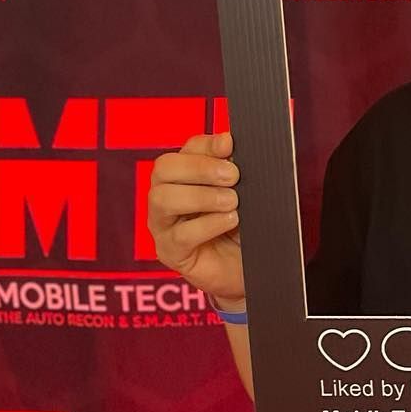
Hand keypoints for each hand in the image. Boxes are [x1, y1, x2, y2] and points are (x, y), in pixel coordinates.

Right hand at [147, 131, 244, 306]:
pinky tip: (229, 221)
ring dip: (201, 196)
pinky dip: (207, 224)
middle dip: (200, 168)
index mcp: (185, 175)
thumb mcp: (245, 196)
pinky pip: (179, 234)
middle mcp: (166, 194)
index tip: (231, 145)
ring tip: (232, 202)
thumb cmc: (243, 229)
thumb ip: (236, 171)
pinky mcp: (169, 251)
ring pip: (163, 198)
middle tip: (233, 176)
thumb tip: (230, 141)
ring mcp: (163, 224)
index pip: (187, 149)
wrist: (247, 270)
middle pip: (165, 167)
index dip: (208, 145)